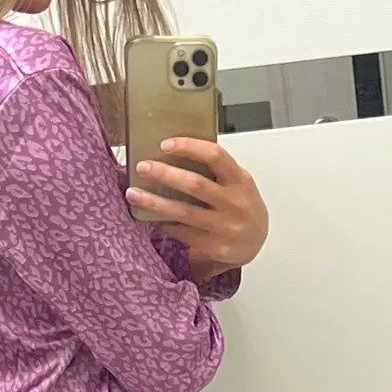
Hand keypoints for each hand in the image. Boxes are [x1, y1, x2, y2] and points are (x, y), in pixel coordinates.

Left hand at [126, 139, 268, 285]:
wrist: (257, 241)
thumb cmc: (241, 205)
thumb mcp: (237, 182)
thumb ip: (215, 170)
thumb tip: (175, 153)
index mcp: (239, 180)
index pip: (215, 156)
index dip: (189, 147)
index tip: (166, 145)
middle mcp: (234, 203)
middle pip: (195, 184)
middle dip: (165, 174)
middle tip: (142, 167)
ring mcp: (225, 227)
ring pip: (184, 212)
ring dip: (156, 202)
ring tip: (134, 194)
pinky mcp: (216, 247)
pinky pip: (184, 233)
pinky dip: (166, 224)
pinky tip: (153, 219)